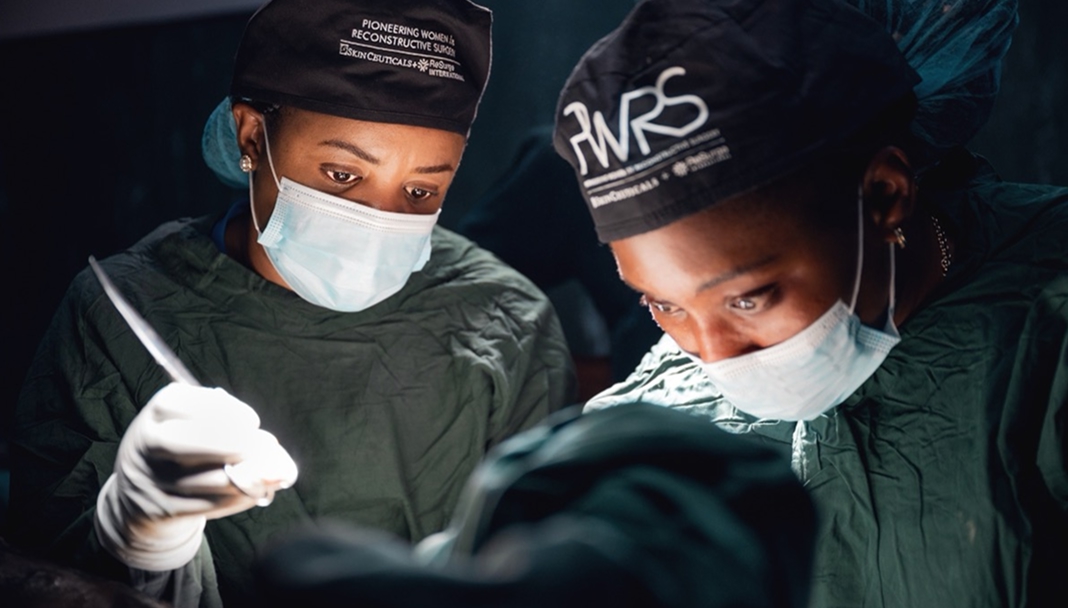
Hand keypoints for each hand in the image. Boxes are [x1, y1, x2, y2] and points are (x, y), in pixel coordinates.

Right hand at [95, 383, 297, 569]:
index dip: (234, 414)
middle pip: (195, 442)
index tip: (252, 422)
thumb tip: (273, 449)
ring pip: (218, 479)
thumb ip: (232, 421)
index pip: (197, 405)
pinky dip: (245, 495)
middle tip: (261, 447)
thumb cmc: (182, 439)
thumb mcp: (195, 417)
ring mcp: (155, 479)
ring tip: (267, 468)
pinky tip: (253, 486)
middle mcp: (150, 442)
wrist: (140, 488)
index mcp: (159, 409)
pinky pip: (218, 503)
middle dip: (240, 444)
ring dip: (254, 474)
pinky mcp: (167, 509)